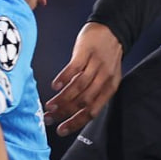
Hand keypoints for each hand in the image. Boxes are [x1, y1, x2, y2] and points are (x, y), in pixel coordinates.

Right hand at [45, 22, 123, 136]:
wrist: (112, 29)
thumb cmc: (106, 55)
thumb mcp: (105, 77)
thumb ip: (93, 92)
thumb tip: (73, 110)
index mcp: (110, 88)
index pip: (92, 111)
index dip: (75, 122)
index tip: (61, 130)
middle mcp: (105, 78)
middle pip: (83, 101)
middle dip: (64, 113)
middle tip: (49, 119)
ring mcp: (96, 64)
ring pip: (78, 87)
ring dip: (62, 99)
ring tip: (49, 106)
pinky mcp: (86, 52)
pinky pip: (74, 68)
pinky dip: (63, 78)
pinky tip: (54, 86)